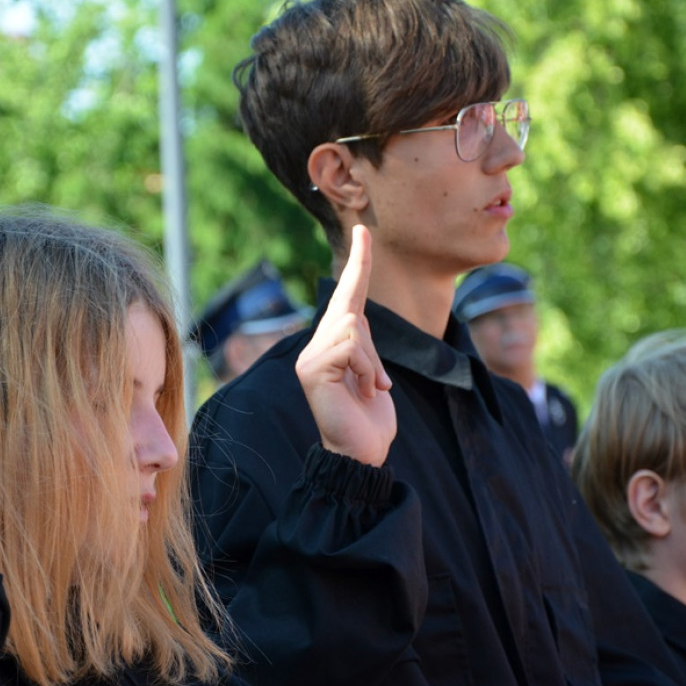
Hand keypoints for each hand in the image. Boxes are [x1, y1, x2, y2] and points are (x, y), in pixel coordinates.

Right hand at [295, 225, 395, 466]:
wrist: (363, 455)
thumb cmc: (370, 421)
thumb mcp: (372, 374)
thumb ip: (364, 346)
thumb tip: (356, 320)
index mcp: (331, 346)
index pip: (346, 297)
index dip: (358, 263)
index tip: (363, 230)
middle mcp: (314, 347)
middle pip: (350, 306)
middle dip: (371, 338)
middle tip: (375, 383)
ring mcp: (310, 357)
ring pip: (354, 326)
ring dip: (374, 361)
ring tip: (370, 391)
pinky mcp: (312, 369)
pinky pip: (351, 346)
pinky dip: (368, 368)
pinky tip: (364, 392)